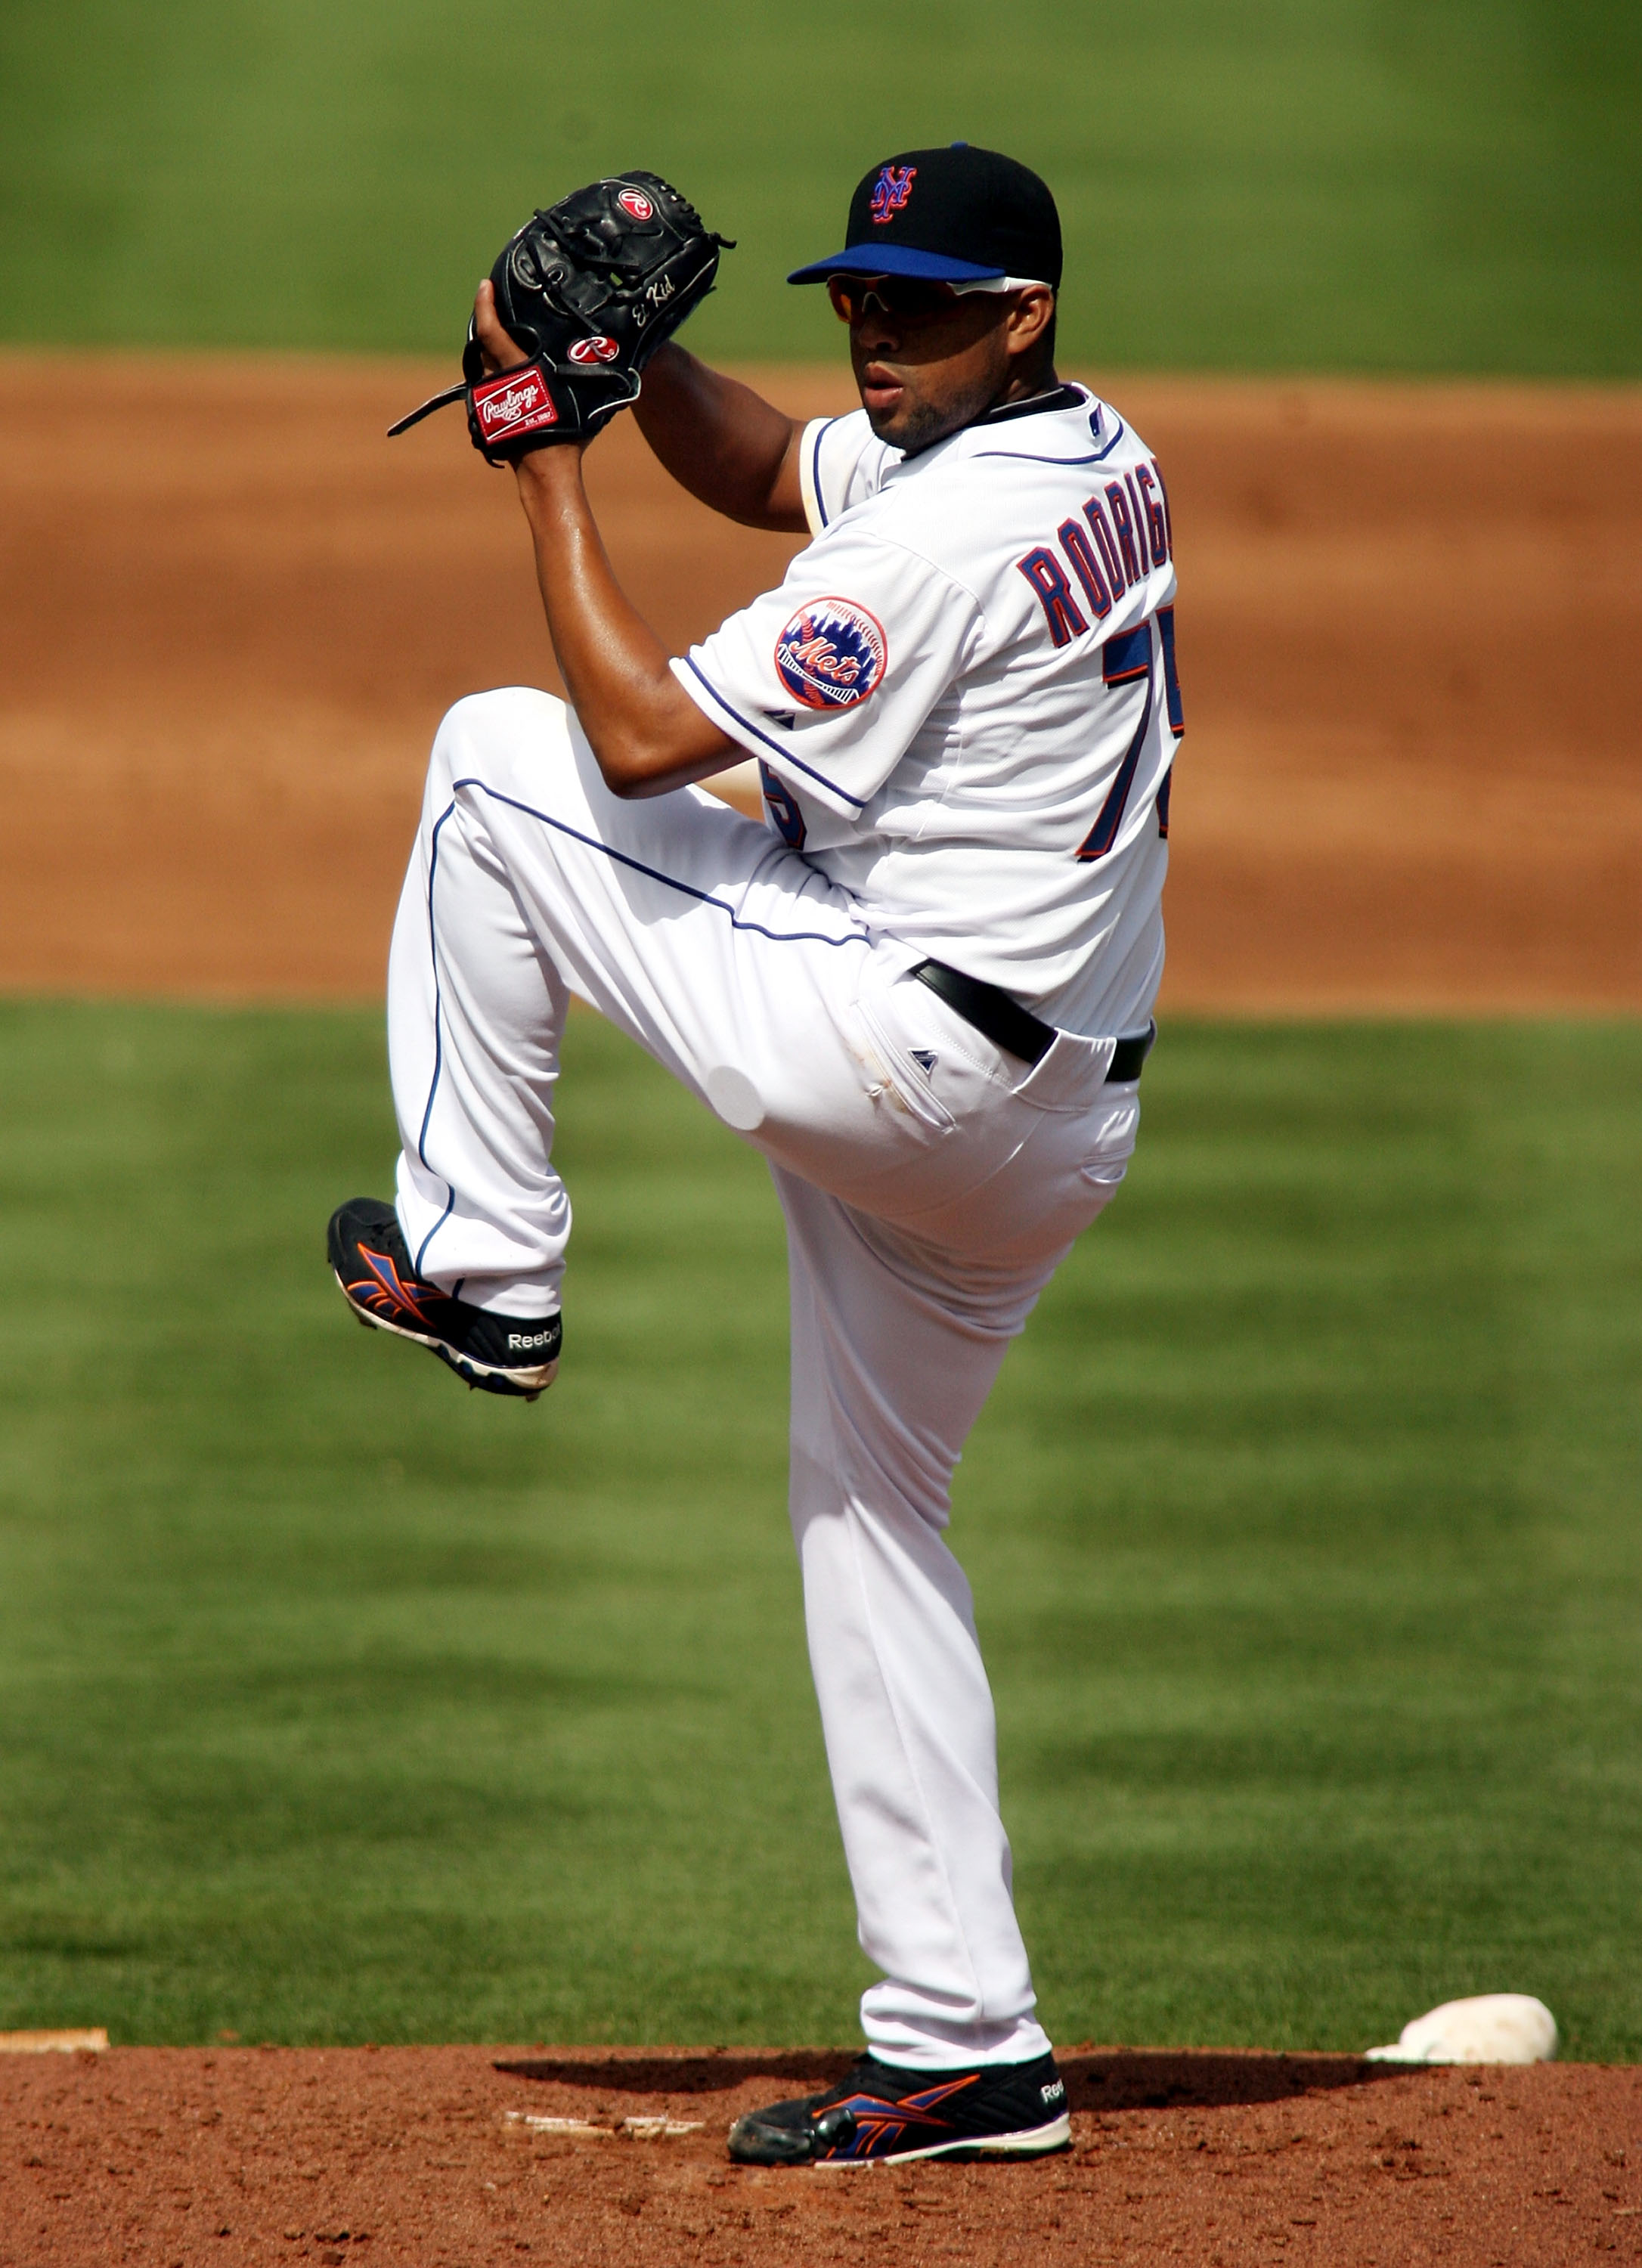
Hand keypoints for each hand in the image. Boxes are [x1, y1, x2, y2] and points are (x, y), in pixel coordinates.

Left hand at [472, 280, 584, 481]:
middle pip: (482, 344)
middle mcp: (497, 380)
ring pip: (484, 365)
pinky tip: (512, 372)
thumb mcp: (579, 398)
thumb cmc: (567, 435)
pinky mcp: (489, 413)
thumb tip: (612, 352)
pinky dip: (497, 374)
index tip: (484, 285)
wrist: (546, 471)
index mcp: (516, 369)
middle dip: (488, 324)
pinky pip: (490, 383)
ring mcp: (490, 398)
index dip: (484, 304)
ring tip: (510, 339)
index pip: (489, 330)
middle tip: (501, 307)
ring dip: (492, 352)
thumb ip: (583, 374)